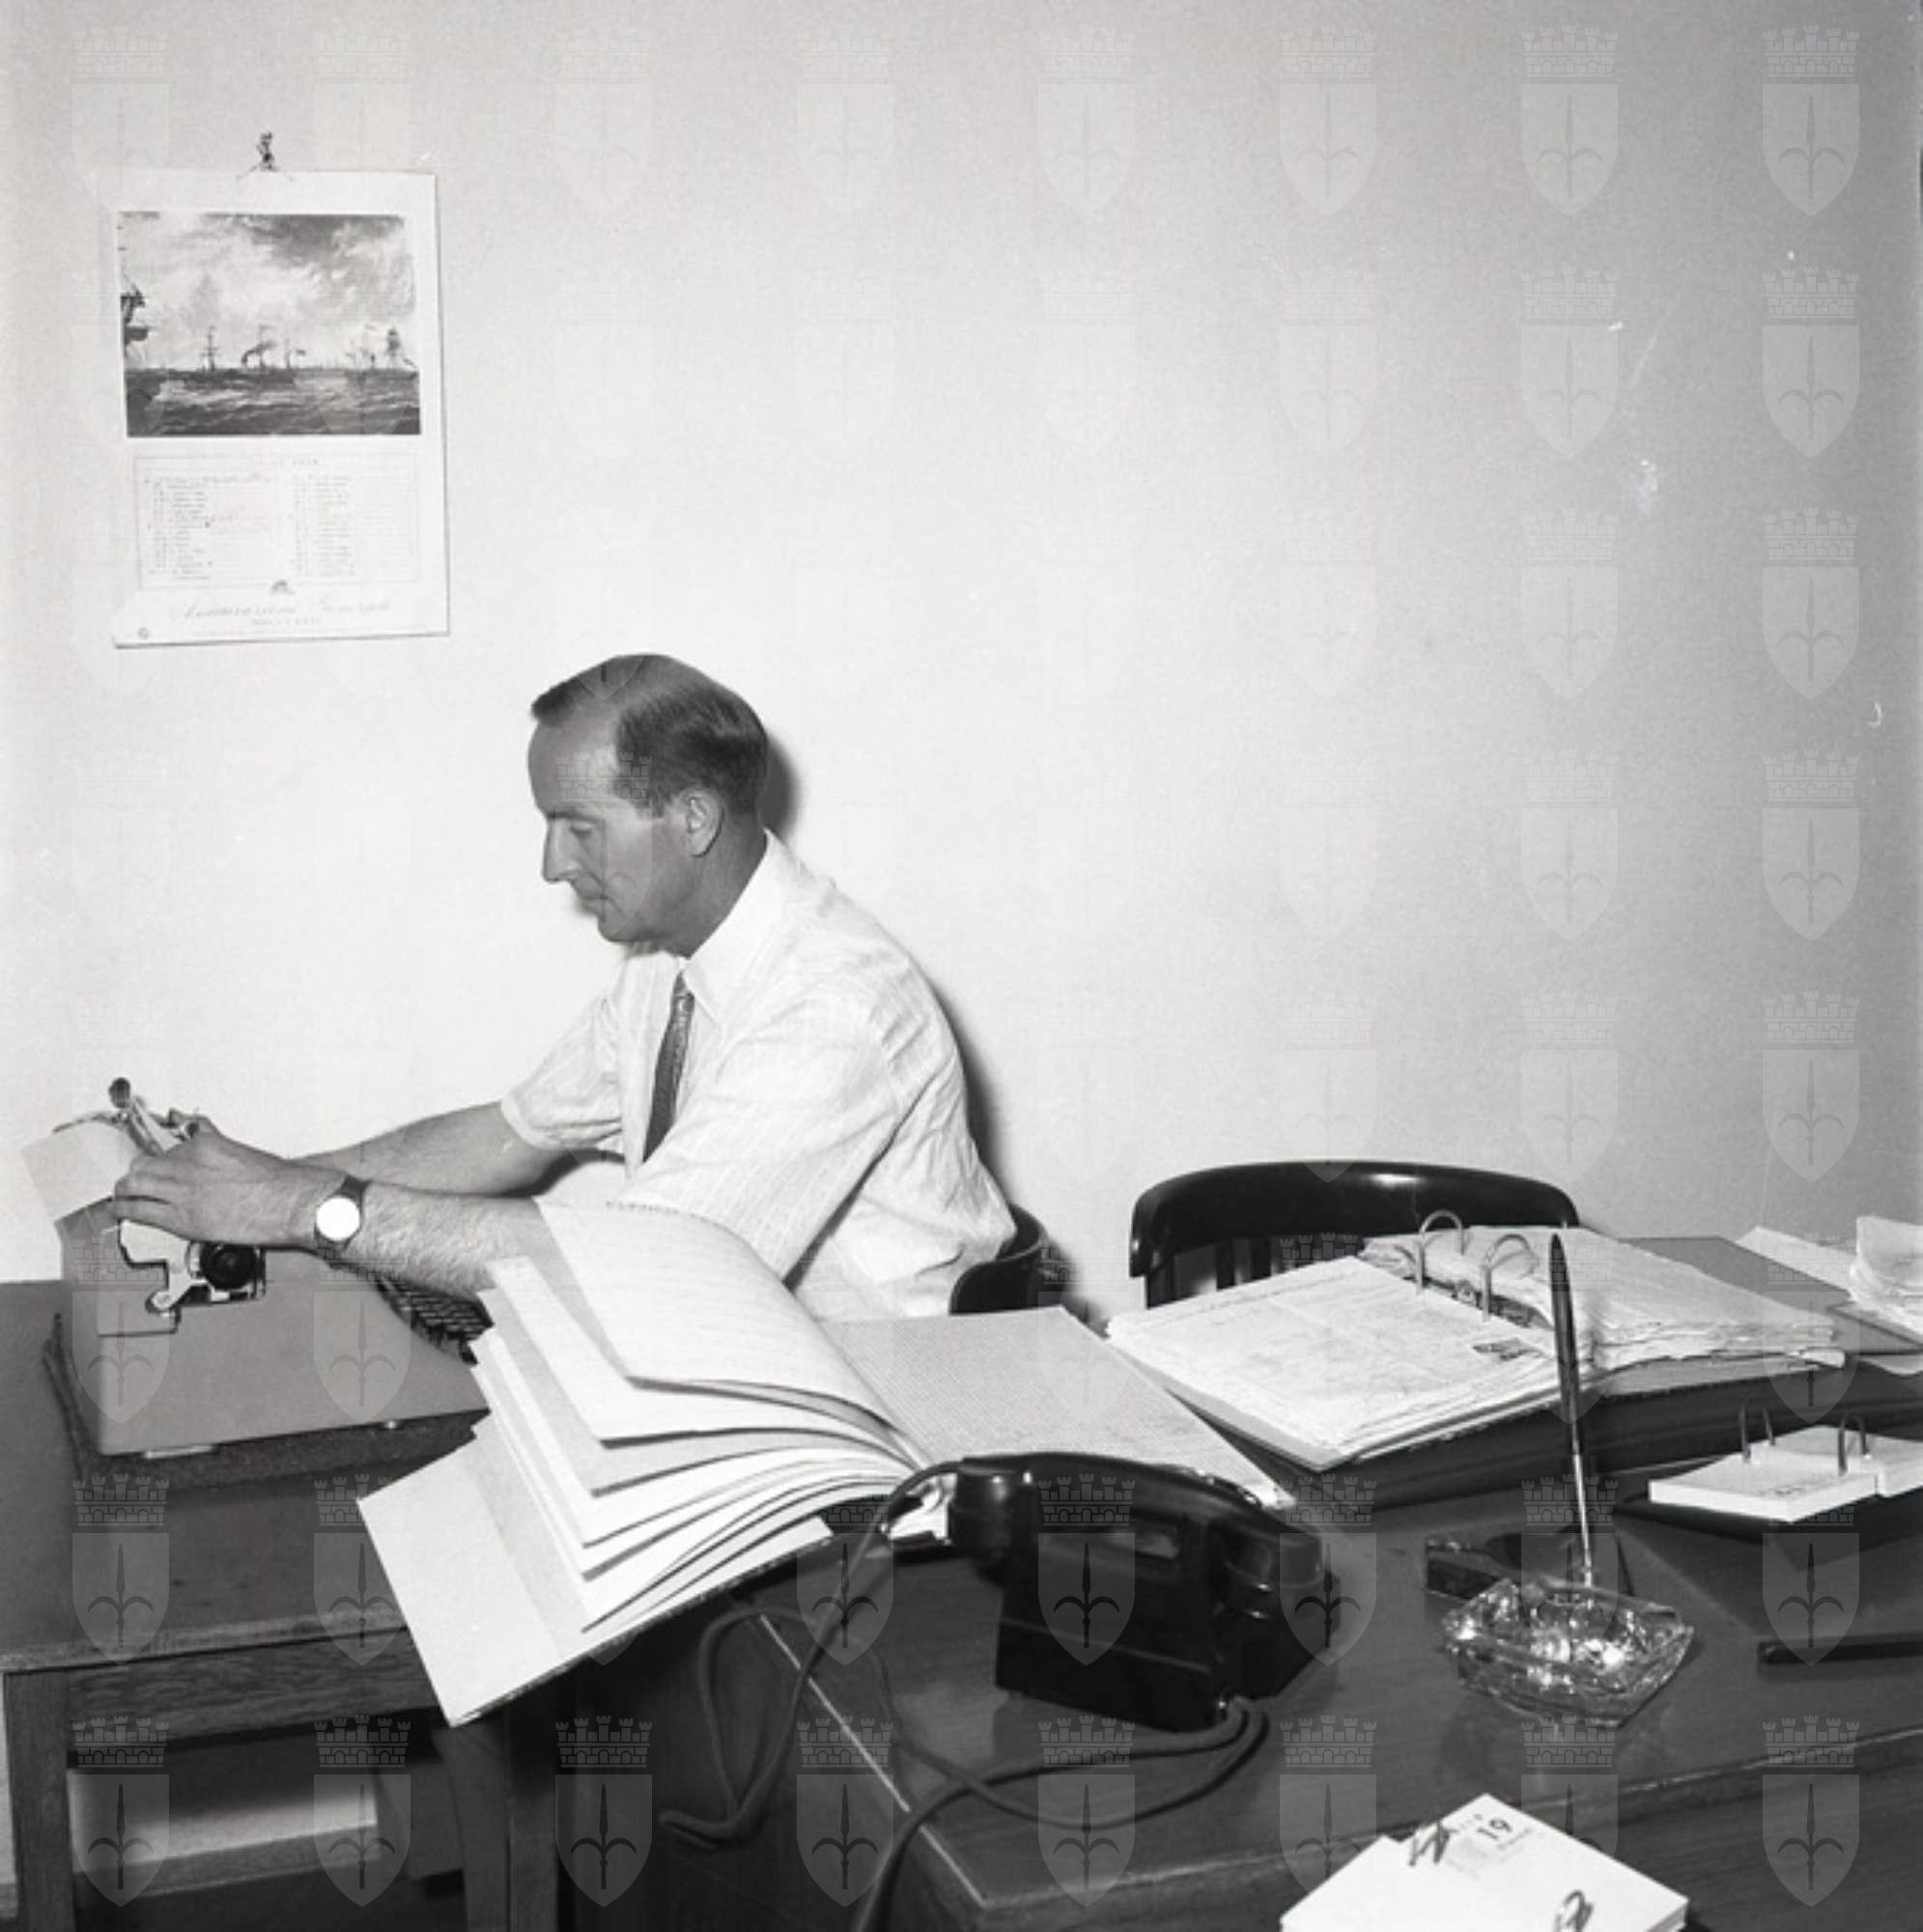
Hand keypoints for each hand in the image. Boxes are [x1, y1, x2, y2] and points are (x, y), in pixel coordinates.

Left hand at [111, 1121, 339, 1249]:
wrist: (289, 1202)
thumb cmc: (278, 1181)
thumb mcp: (244, 1151)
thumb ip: (218, 1146)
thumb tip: (208, 1140)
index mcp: (204, 1144)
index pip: (168, 1141)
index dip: (157, 1151)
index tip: (153, 1153)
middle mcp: (187, 1164)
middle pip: (143, 1163)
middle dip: (136, 1171)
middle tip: (132, 1177)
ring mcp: (182, 1191)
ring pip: (135, 1186)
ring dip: (125, 1190)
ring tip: (121, 1195)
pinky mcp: (182, 1218)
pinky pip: (141, 1212)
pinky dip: (127, 1211)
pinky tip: (121, 1211)